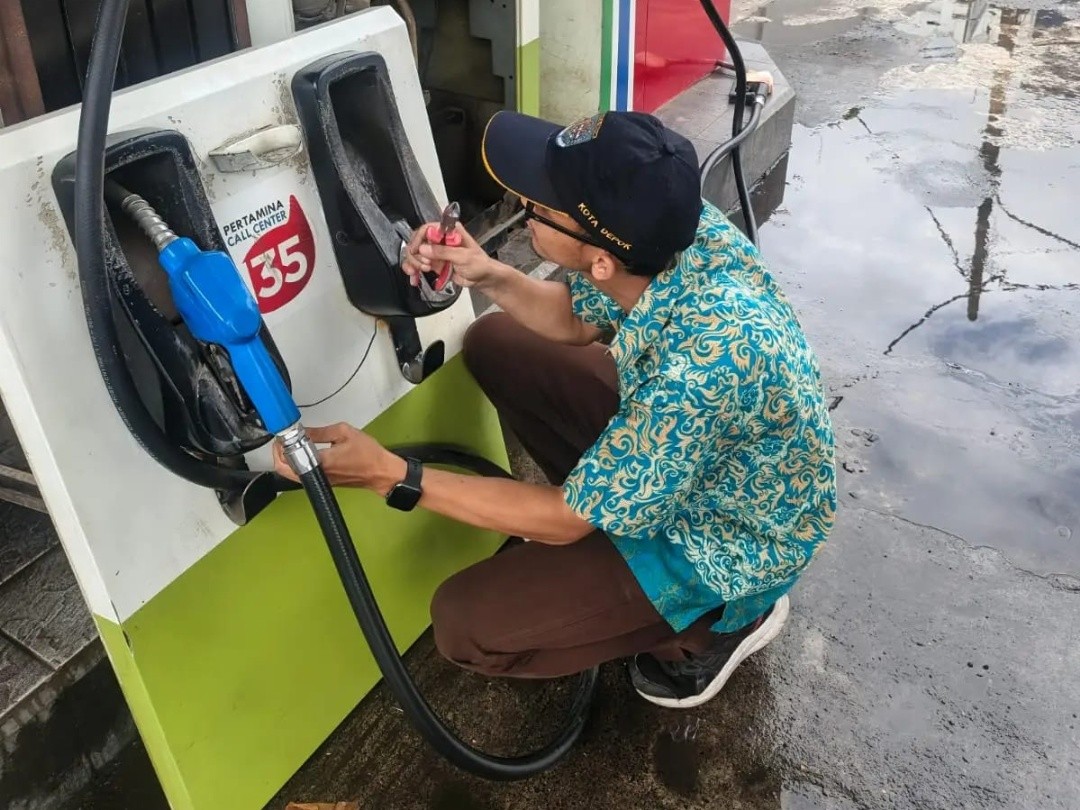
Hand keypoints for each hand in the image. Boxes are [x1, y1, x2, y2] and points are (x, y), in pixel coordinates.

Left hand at [272, 422, 405, 494]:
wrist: (381, 472)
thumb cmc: (369, 455)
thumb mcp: (345, 433)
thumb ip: (320, 431)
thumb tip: (303, 431)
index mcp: (321, 462)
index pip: (289, 457)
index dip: (281, 445)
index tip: (284, 435)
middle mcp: (318, 474)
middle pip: (284, 471)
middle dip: (278, 455)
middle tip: (282, 442)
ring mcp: (321, 480)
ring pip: (293, 474)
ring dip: (288, 460)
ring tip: (292, 445)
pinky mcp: (325, 482)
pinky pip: (304, 475)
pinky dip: (299, 464)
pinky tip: (305, 452)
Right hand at [401, 222, 504, 290]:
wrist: (483, 279)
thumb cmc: (480, 264)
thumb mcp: (463, 257)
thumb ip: (443, 252)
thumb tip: (423, 248)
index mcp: (450, 231)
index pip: (427, 229)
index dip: (418, 239)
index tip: (416, 250)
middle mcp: (441, 239)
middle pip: (418, 241)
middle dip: (416, 255)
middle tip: (424, 266)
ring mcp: (437, 251)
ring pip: (416, 253)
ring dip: (414, 264)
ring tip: (418, 273)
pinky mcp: (435, 263)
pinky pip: (419, 264)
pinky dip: (415, 271)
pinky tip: (414, 279)